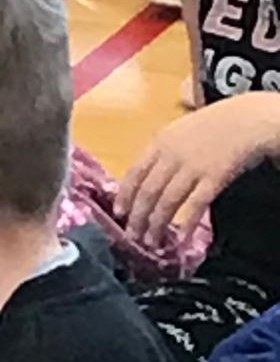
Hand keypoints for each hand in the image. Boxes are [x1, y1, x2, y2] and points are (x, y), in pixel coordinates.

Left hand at [115, 93, 279, 247]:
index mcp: (160, 143)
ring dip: (157, 224)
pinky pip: (196, 203)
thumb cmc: (212, 124)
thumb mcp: (177, 131)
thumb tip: (146, 177)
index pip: (135, 173)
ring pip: (168, 201)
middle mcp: (172, 156)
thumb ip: (161, 152)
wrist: (244, 120)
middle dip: (138, 217)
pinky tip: (182, 236)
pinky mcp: (214, 178)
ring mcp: (193, 167)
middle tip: (133, 235)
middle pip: (148, 191)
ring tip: (152, 241)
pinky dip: (187, 222)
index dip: (125, 195)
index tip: (118, 213)